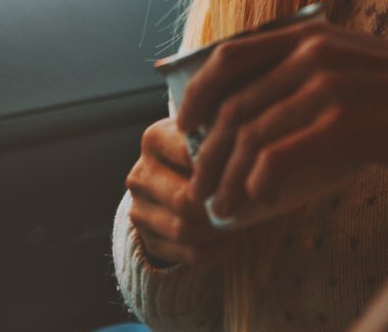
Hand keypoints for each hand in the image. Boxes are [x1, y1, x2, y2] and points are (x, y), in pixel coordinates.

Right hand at [125, 118, 230, 266]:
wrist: (177, 178)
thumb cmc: (203, 151)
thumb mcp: (208, 133)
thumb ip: (222, 136)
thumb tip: (247, 152)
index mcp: (154, 140)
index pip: (188, 155)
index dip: (220, 166)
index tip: (244, 171)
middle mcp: (140, 175)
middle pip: (183, 199)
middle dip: (217, 204)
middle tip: (244, 203)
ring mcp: (139, 210)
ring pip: (184, 230)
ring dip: (217, 229)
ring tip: (238, 220)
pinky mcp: (148, 241)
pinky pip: (188, 254)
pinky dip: (214, 249)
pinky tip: (228, 238)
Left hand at [176, 21, 387, 221]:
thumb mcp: (355, 62)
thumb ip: (310, 75)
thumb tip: (262, 117)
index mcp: (310, 34)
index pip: (228, 57)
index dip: (197, 94)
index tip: (186, 127)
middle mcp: (311, 52)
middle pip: (234, 107)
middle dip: (208, 153)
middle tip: (201, 187)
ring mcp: (327, 85)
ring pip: (251, 137)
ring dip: (228, 178)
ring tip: (223, 207)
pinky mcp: (346, 121)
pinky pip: (279, 157)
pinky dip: (260, 183)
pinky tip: (261, 201)